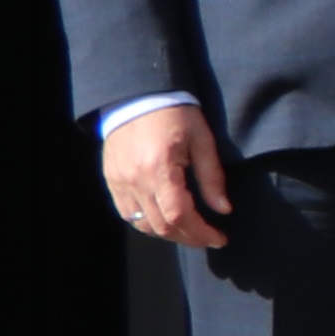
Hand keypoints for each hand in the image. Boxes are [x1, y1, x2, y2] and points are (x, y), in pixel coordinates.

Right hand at [100, 100, 230, 252]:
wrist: (136, 97)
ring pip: (142, 224)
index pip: (179, 216)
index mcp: (159, 168)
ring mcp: (119, 182)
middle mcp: (135, 180)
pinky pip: (127, 213)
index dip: (201, 233)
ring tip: (189, 231)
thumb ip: (212, 177)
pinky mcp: (111, 180)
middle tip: (208, 238)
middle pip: (161, 226)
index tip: (220, 238)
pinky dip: (146, 222)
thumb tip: (223, 209)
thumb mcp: (202, 140)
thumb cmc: (175, 114)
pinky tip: (164, 219)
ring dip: (167, 233)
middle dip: (188, 238)